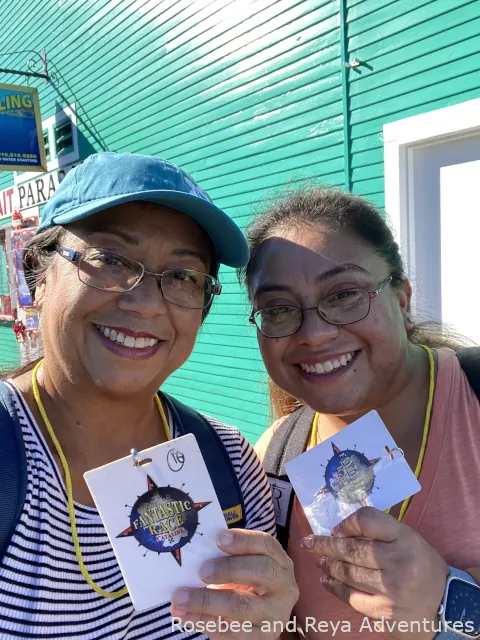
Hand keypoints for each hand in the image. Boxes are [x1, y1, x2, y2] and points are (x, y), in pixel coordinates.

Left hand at [170, 529, 298, 638]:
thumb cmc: (246, 586)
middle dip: (229, 568)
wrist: (257, 624)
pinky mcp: (261, 639)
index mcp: (280, 562)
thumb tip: (191, 555)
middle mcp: (284, 587)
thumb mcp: (245, 569)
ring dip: (206, 601)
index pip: (267, 544)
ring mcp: (275, 616)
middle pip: (262, 571)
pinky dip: (204, 622)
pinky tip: (185, 616)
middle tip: (202, 571)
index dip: (244, 540)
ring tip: (180, 598)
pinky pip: (231, 632)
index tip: (219, 539)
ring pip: (242, 606)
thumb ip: (227, 559)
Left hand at [301, 507, 447, 639]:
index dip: (347, 523)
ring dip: (328, 565)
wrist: (447, 606)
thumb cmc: (421, 566)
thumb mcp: (408, 539)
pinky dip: (335, 587)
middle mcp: (399, 562)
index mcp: (405, 538)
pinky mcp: (384, 612)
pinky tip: (326, 581)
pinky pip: (351, 597)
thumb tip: (341, 530)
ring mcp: (391, 589)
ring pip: (347, 572)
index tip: (335, 528)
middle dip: (325, 545)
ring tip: (318, 560)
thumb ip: (380, 532)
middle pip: (352, 549)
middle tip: (310, 542)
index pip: (368, 520)